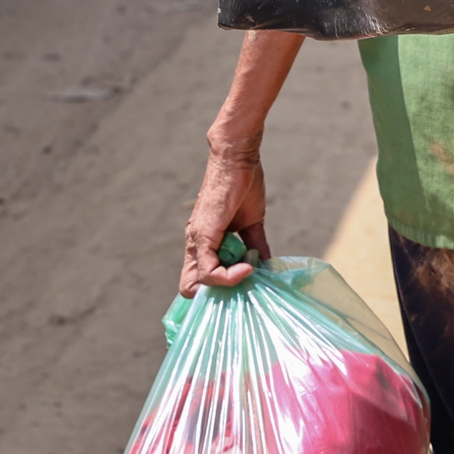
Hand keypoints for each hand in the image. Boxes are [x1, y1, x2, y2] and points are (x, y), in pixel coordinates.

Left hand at [180, 144, 271, 295]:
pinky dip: (229, 277)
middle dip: (215, 296)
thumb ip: (255, 246)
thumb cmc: (243, 185)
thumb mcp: (251, 223)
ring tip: (249, 272)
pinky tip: (248, 268)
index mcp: (204, 242)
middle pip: (189, 288)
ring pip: (197, 284)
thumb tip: (265, 268)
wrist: (238, 158)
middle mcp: (195, 244)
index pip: (196, 279)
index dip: (213, 290)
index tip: (239, 287)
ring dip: (227, 286)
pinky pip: (209, 272)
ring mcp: (197, 240)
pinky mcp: (203, 235)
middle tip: (240, 286)